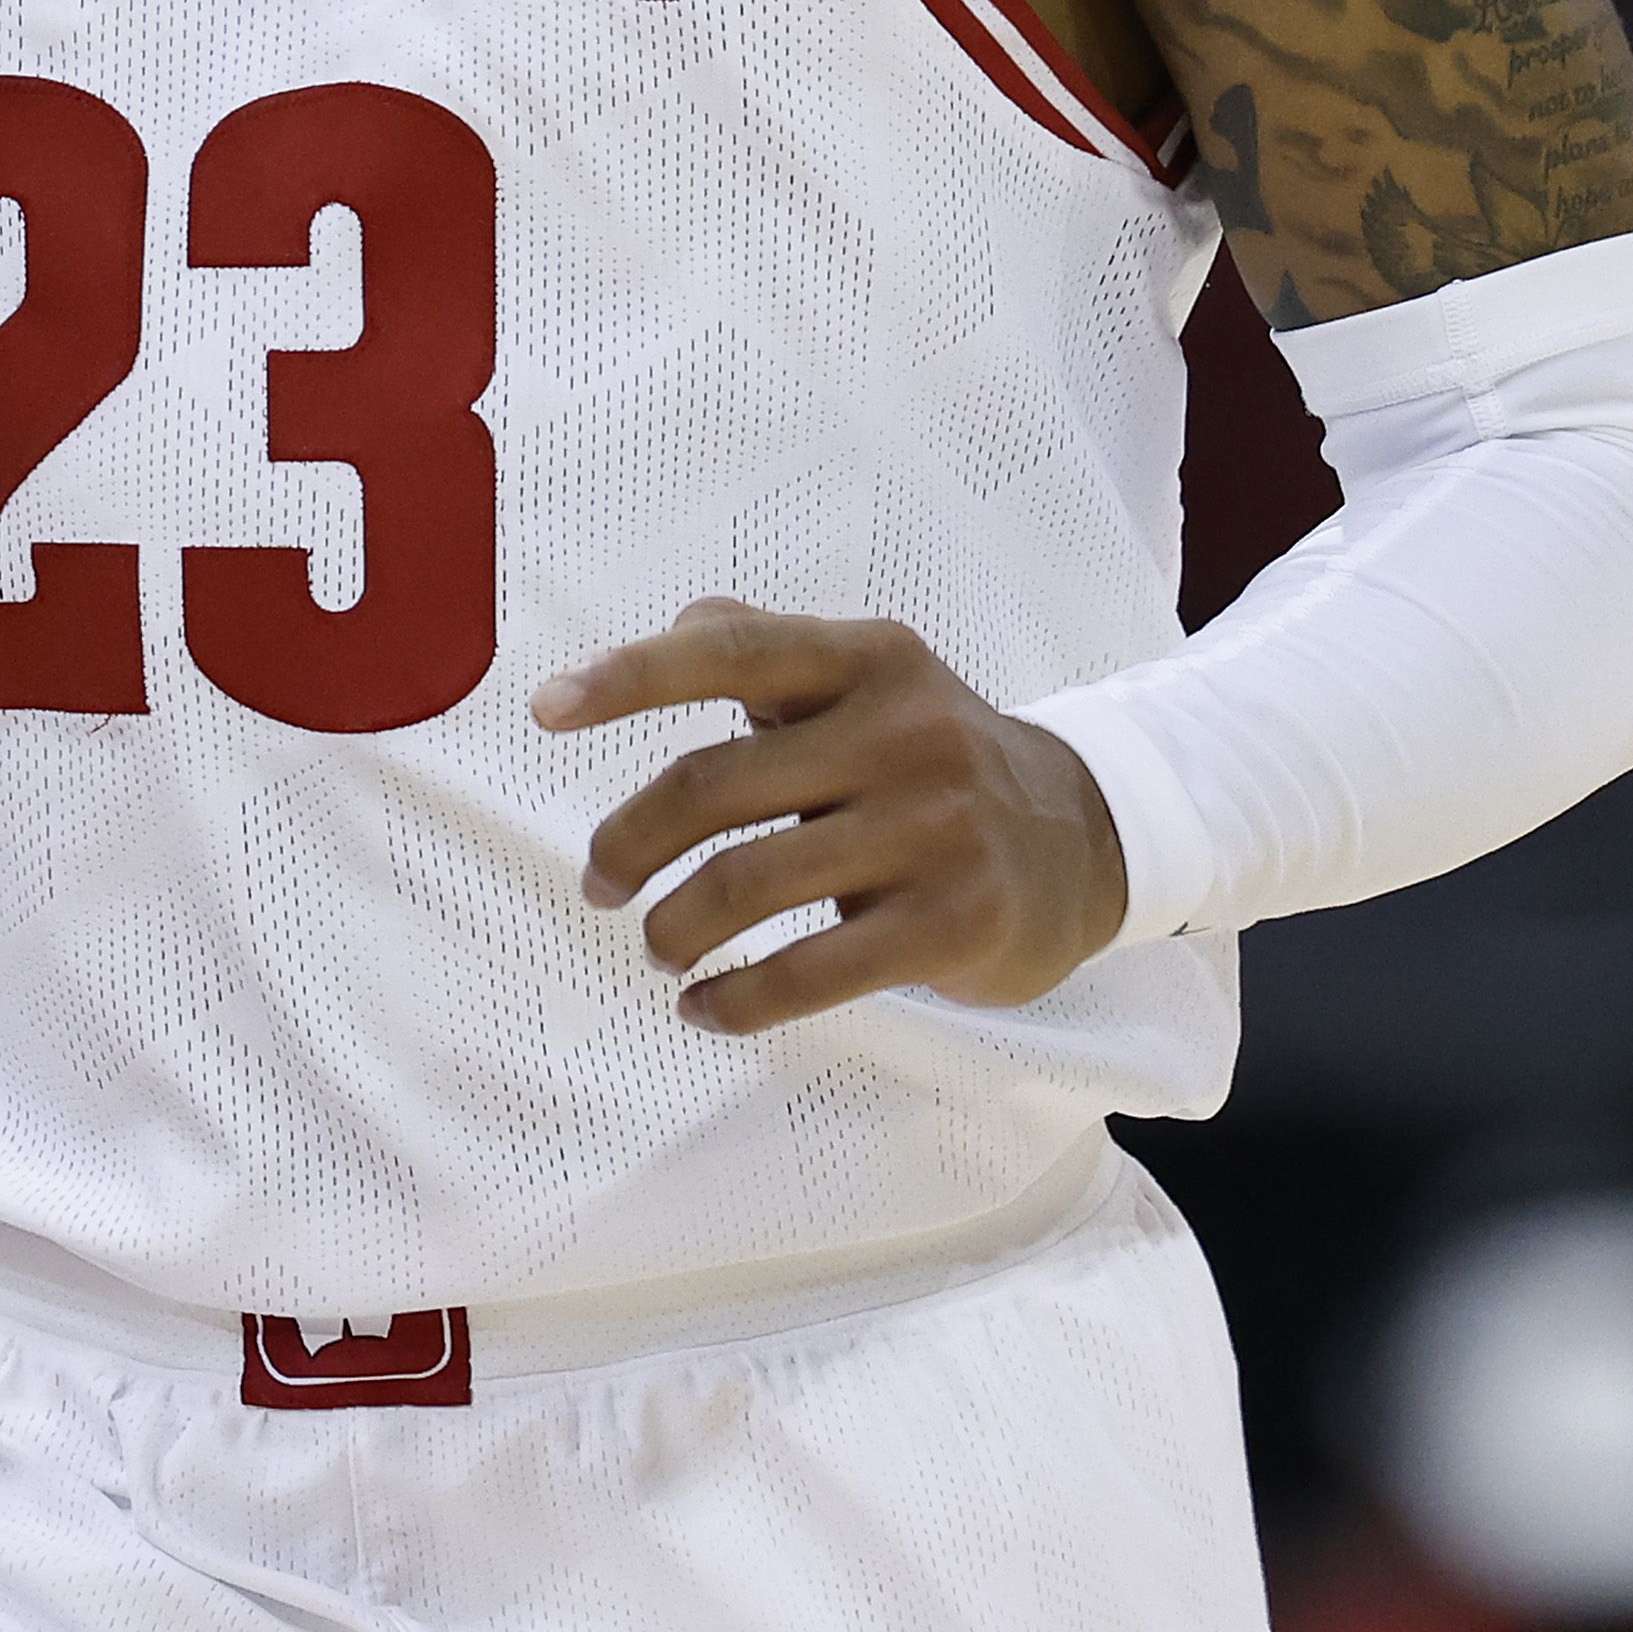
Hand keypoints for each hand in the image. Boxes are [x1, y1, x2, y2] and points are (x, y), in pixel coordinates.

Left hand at [532, 602, 1128, 1034]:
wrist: (1088, 840)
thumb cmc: (940, 758)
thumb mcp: (873, 682)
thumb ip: (773, 650)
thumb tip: (677, 623)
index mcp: (869, 659)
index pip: (731, 652)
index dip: (630, 678)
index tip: (544, 710)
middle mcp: (903, 730)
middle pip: (715, 784)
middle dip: (629, 842)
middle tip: (599, 882)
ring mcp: (934, 828)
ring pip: (750, 883)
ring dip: (675, 927)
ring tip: (656, 945)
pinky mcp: (954, 921)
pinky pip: (814, 970)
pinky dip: (739, 999)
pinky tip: (706, 1008)